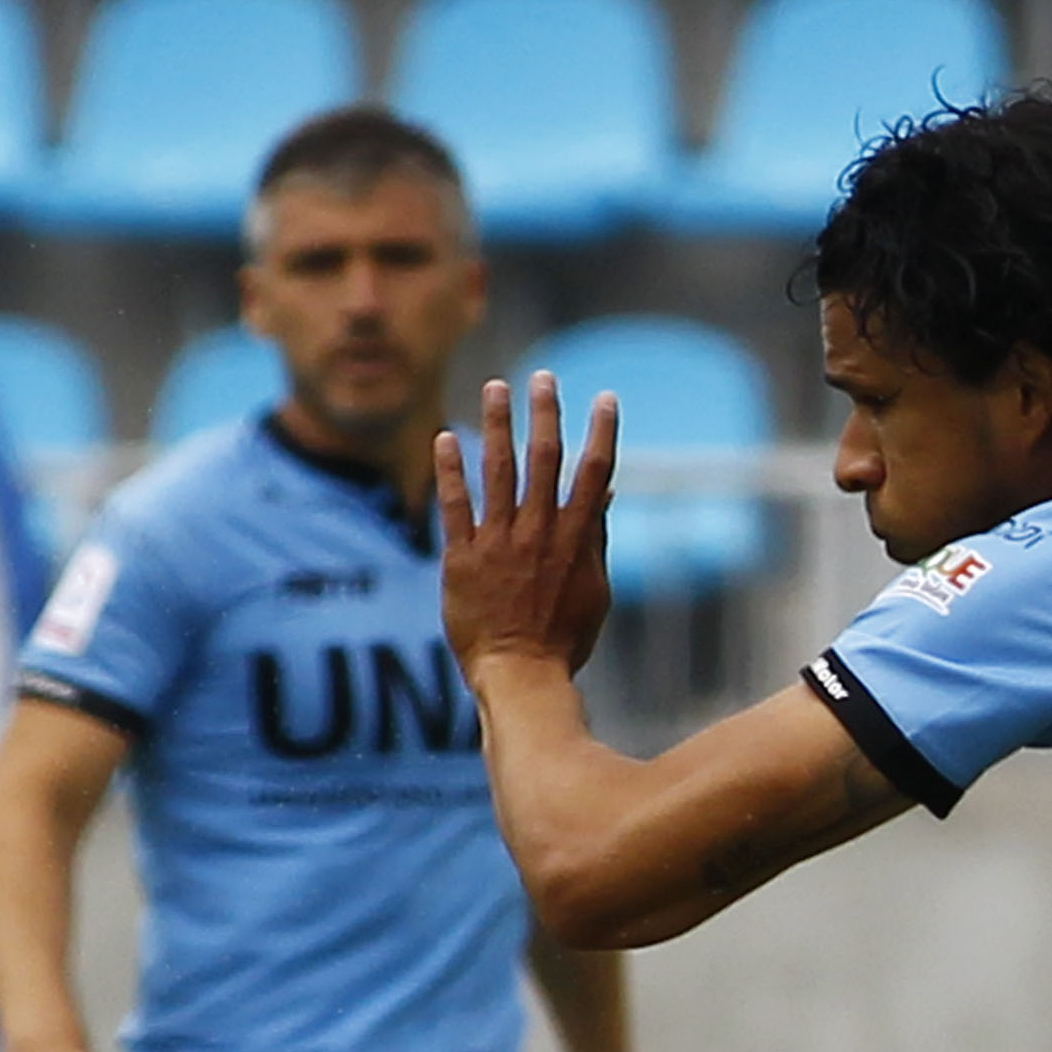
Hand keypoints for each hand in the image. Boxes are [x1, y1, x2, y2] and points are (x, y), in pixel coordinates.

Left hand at [439, 373, 620, 680]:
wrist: (520, 675)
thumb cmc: (564, 640)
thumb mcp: (594, 590)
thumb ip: (594, 538)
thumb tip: (604, 493)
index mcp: (575, 540)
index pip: (593, 473)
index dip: (600, 433)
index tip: (605, 398)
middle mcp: (538, 532)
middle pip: (543, 460)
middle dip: (544, 414)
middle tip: (542, 377)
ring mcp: (499, 542)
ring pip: (499, 472)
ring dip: (498, 426)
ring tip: (495, 388)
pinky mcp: (463, 557)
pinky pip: (454, 505)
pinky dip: (451, 470)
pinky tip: (446, 436)